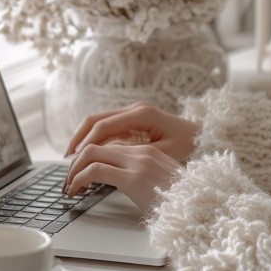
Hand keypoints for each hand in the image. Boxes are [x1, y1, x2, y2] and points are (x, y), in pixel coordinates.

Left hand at [63, 142, 178, 211]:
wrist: (203, 208)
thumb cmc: (184, 204)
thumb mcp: (162, 186)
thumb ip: (143, 179)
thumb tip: (124, 187)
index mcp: (150, 152)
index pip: (110, 147)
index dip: (90, 160)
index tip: (80, 176)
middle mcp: (142, 152)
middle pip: (96, 146)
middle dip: (75, 163)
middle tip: (67, 181)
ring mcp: (137, 163)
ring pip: (90, 153)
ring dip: (73, 171)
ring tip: (68, 188)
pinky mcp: (132, 178)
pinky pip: (94, 171)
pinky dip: (78, 180)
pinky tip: (75, 192)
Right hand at [64, 101, 199, 163]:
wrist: (203, 136)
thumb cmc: (188, 145)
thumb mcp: (164, 152)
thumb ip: (137, 153)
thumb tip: (109, 159)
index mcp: (141, 114)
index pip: (103, 127)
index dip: (85, 144)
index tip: (74, 160)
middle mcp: (134, 109)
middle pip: (95, 120)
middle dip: (77, 139)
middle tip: (66, 160)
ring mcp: (132, 114)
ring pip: (98, 123)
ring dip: (83, 139)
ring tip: (72, 159)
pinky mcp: (132, 122)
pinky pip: (107, 129)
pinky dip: (94, 141)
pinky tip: (87, 156)